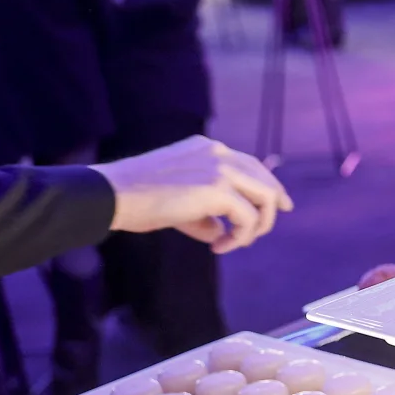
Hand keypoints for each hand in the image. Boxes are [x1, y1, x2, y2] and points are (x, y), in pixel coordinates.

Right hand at [91, 137, 292, 253]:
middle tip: (259, 234)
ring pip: (265, 199)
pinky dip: (240, 237)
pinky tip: (219, 246)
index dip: (270, 186)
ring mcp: (220, 168)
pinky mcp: (218, 189)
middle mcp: (218, 152)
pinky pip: (248, 218)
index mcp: (207, 148)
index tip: (281, 206)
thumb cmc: (136, 199)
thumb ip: (203, 212)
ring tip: (232, 244)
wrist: (112, 194)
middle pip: (265, 180)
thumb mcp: (177, 199)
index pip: (250, 165)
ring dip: (255, 227)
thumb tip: (220, 233)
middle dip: (271, 210)